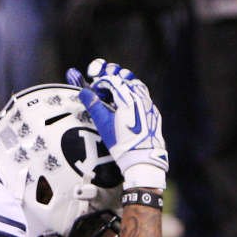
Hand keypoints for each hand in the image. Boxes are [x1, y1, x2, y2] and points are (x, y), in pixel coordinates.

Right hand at [66, 59, 168, 188]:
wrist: (143, 158)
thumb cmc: (121, 143)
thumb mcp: (103, 124)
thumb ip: (94, 105)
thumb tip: (83, 91)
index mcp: (128, 98)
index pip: (112, 80)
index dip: (101, 82)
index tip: (95, 90)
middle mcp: (141, 97)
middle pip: (126, 78)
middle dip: (113, 78)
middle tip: (104, 86)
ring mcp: (149, 104)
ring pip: (136, 85)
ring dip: (124, 85)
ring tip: (115, 94)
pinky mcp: (153, 112)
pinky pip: (143, 96)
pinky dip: (133, 95)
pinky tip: (126, 105)